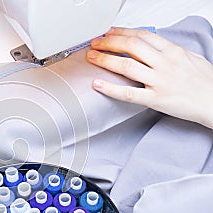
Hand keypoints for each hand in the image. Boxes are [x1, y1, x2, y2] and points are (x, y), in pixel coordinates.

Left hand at [86, 27, 212, 128]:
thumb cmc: (205, 81)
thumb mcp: (189, 57)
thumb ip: (169, 50)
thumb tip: (152, 45)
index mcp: (172, 51)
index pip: (142, 35)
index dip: (122, 32)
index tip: (109, 32)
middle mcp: (164, 63)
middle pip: (131, 46)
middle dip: (109, 42)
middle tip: (95, 43)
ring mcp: (159, 81)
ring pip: (127, 65)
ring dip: (105, 59)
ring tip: (92, 57)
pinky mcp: (156, 99)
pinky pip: (128, 93)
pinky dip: (110, 88)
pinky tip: (97, 84)